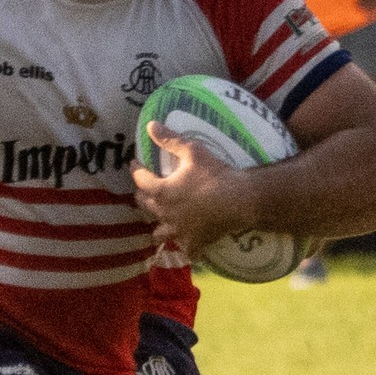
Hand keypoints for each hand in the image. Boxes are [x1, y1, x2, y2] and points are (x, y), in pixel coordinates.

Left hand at [132, 124, 258, 260]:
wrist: (240, 200)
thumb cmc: (215, 174)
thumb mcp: (193, 151)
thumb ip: (170, 139)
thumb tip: (150, 124)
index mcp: (161, 192)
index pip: (140, 180)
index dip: (136, 170)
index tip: (135, 164)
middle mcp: (165, 214)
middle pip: (145, 206)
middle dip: (143, 196)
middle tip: (147, 189)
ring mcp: (179, 232)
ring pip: (159, 234)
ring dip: (159, 227)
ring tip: (164, 221)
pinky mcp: (195, 243)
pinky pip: (186, 250)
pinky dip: (186, 246)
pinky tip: (189, 243)